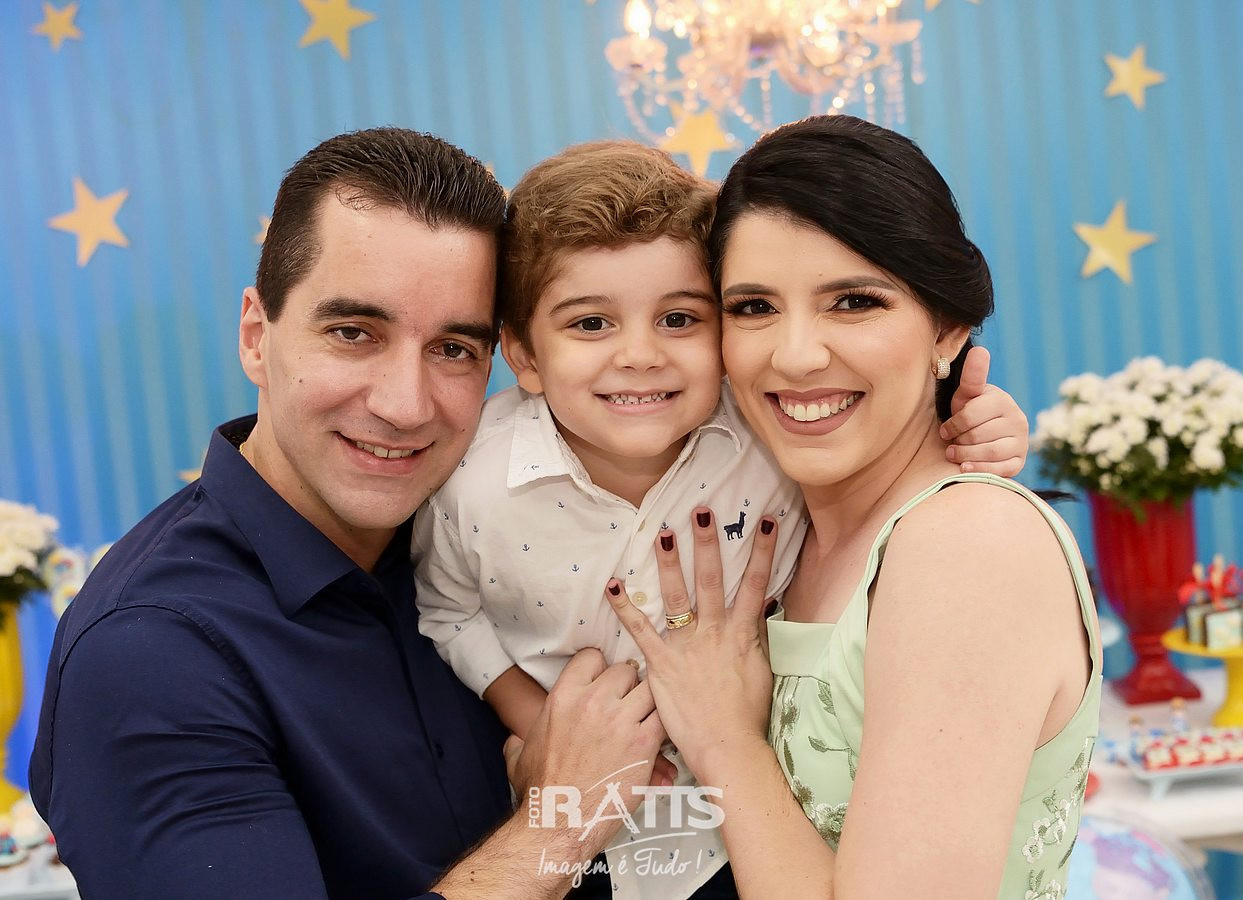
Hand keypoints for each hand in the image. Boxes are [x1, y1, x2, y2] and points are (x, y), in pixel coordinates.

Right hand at [504, 649, 666, 859]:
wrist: (558, 823)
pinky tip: (657, 738)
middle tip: (627, 706)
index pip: (592, 656)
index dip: (600, 668)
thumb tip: (514, 740)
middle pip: (625, 671)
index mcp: (563, 697)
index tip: (604, 682)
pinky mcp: (642, 742)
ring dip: (649, 704)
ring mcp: (619, 720)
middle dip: (628, 686)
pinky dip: (663, 726)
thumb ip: (519, 739)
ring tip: (645, 720)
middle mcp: (592, 702)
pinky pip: (663, 717)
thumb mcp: (519, 756)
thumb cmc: (540, 793)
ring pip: (649, 689)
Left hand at [605, 508, 776, 781]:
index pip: (756, 583)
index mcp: (743, 633)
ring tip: (662, 532)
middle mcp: (716, 633)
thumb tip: (764, 604)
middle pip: (712, 580)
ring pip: (677, 597)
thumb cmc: (746, 713)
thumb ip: (758, 635)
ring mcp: (687, 646)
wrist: (728, 746)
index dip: (763, 551)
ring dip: (669, 563)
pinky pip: (640, 630)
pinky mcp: (661, 663)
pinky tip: (612, 584)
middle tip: (700, 511)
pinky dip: (625, 607)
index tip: (767, 520)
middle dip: (708, 544)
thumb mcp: (761, 669)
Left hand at [940, 346, 1028, 476]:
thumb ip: (972, 375)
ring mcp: (1021, 441)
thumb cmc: (970, 413)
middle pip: (977, 436)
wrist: (983, 438)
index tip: (943, 431)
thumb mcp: (967, 395)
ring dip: (965, 456)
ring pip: (988, 452)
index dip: (953, 425)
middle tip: (951, 444)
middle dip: (958, 441)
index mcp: (1002, 400)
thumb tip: (980, 350)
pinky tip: (966, 468)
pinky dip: (980, 469)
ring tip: (954, 455)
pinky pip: (1000, 469)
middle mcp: (1017, 419)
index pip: (970, 415)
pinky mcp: (1020, 461)